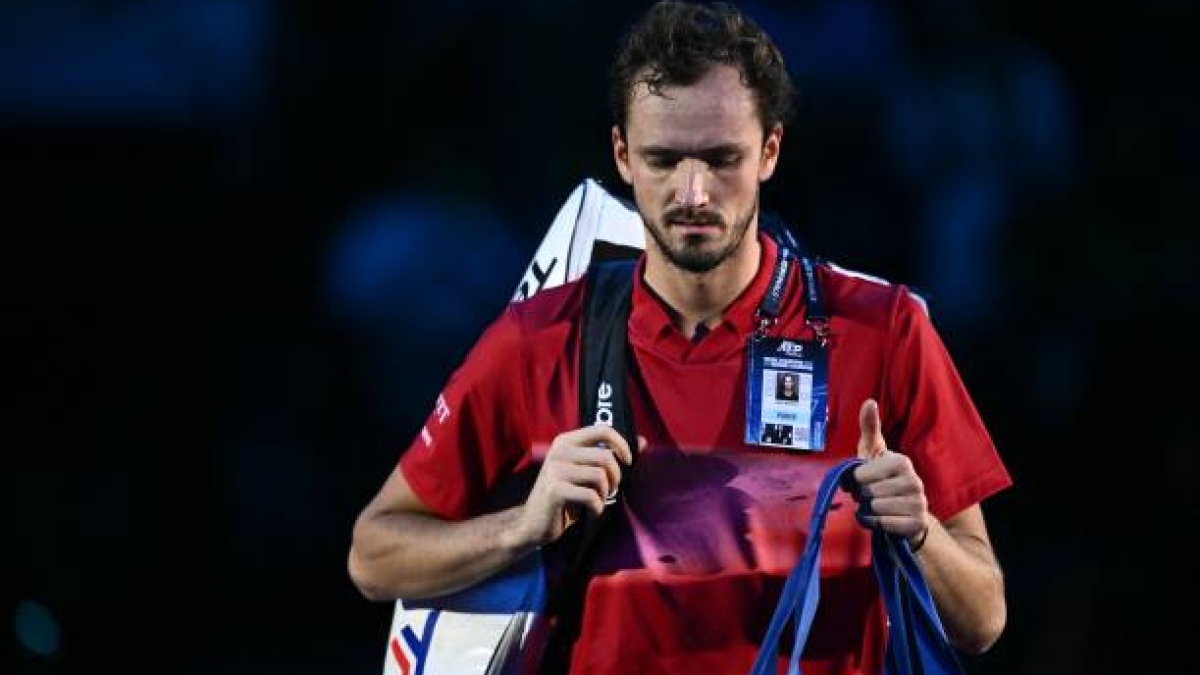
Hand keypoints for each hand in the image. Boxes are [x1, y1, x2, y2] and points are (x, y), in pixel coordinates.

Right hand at [515, 425, 640, 547]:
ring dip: (605, 495)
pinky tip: (590, 513)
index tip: (627, 462)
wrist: (532, 523)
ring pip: (600, 477)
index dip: (622, 445)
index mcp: (566, 441)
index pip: (603, 430)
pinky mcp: (555, 490)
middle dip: (615, 478)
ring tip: (597, 502)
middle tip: (608, 491)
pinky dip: (597, 509)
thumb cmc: (564, 497)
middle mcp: (559, 451)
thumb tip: (643, 441)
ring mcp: (555, 470)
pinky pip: (591, 496)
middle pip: (605, 457)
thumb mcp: (585, 472)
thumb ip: (610, 455)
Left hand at [850, 399, 930, 544]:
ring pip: (874, 508)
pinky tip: (880, 519)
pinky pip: (882, 524)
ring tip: (877, 505)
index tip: (861, 480)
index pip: (860, 474)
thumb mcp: (873, 452)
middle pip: (867, 492)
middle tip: (869, 495)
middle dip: (861, 496)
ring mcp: (919, 503)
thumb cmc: (882, 479)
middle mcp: (914, 481)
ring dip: (868, 510)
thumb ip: (869, 428)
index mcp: (901, 461)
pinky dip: (873, 523)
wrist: (905, 513)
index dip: (854, 480)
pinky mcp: (917, 524)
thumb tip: (869, 401)